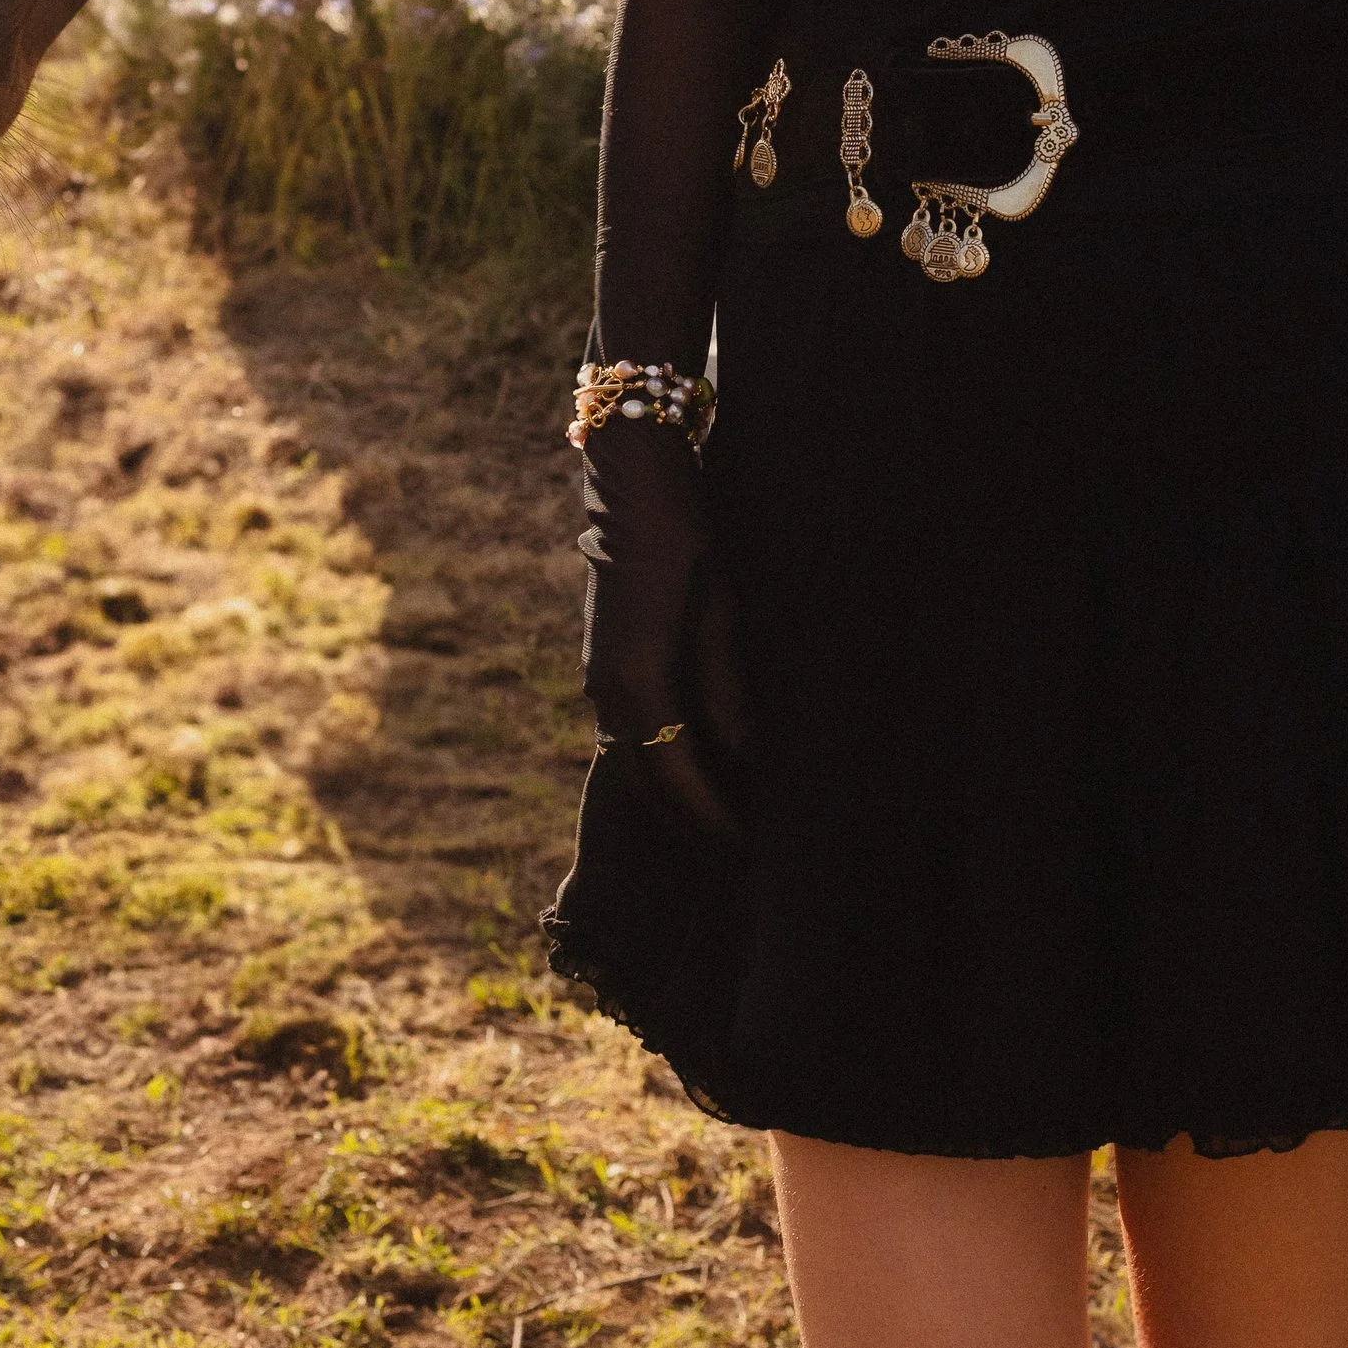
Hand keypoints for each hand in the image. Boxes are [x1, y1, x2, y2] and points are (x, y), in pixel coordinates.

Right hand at [578, 422, 748, 836]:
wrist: (632, 487)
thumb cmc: (687, 540)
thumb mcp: (721, 611)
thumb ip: (728, 688)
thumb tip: (745, 757)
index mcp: (640, 680)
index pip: (677, 774)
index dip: (711, 817)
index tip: (744, 852)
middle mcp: (610, 690)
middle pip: (647, 783)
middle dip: (688, 825)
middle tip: (732, 861)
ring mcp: (601, 679)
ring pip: (633, 763)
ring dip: (669, 801)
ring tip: (712, 831)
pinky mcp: (605, 665)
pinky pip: (627, 737)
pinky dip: (655, 768)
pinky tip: (683, 777)